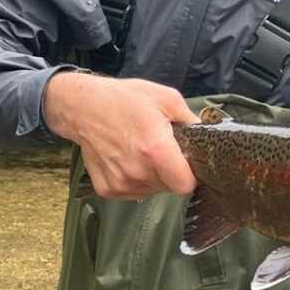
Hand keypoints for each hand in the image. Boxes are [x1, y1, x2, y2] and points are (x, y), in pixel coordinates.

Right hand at [44, 72, 199, 198]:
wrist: (83, 107)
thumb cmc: (125, 99)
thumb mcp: (166, 98)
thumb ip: (190, 119)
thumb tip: (206, 133)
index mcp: (155, 150)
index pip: (185, 185)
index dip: (191, 174)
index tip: (187, 162)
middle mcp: (137, 171)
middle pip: (170, 187)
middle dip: (172, 171)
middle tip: (162, 148)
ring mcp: (121, 183)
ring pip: (153, 190)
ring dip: (154, 175)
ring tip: (143, 150)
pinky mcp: (107, 189)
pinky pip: (134, 192)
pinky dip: (136, 179)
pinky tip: (129, 158)